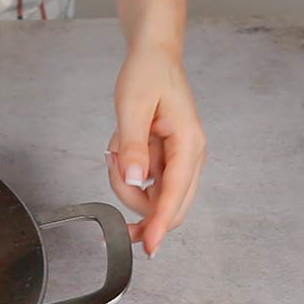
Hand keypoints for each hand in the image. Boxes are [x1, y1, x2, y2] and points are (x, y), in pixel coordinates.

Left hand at [106, 45, 205, 257]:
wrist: (154, 57)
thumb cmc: (147, 75)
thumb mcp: (132, 107)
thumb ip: (133, 146)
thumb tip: (134, 180)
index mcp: (188, 144)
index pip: (174, 194)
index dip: (160, 223)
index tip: (149, 246)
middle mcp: (190, 156)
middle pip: (168, 206)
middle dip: (139, 213)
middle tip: (114, 221)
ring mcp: (179, 160)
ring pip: (152, 197)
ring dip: (126, 185)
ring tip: (113, 149)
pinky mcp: (166, 160)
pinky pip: (145, 183)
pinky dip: (126, 174)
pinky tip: (119, 149)